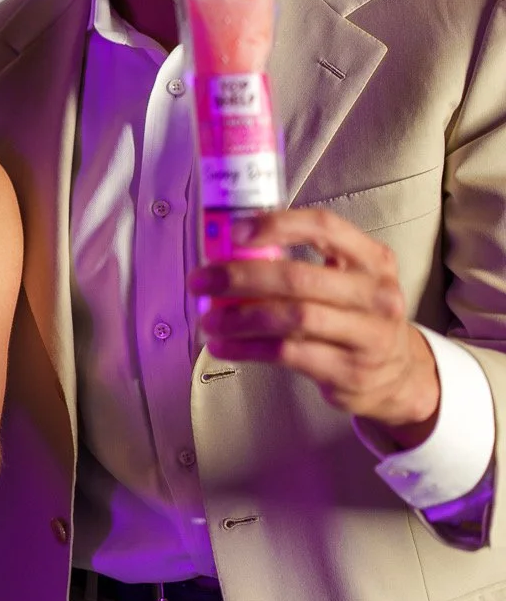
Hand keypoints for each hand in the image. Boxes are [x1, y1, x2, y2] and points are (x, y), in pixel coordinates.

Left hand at [190, 208, 439, 444]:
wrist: (397, 375)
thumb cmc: (356, 318)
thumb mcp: (346, 281)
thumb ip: (301, 263)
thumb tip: (230, 248)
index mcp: (372, 259)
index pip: (324, 227)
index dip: (276, 225)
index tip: (233, 232)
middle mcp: (376, 294)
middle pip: (297, 278)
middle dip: (240, 277)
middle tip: (202, 280)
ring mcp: (368, 335)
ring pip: (290, 318)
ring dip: (238, 318)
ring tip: (209, 319)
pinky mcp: (349, 370)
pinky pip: (286, 354)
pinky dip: (246, 349)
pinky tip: (223, 347)